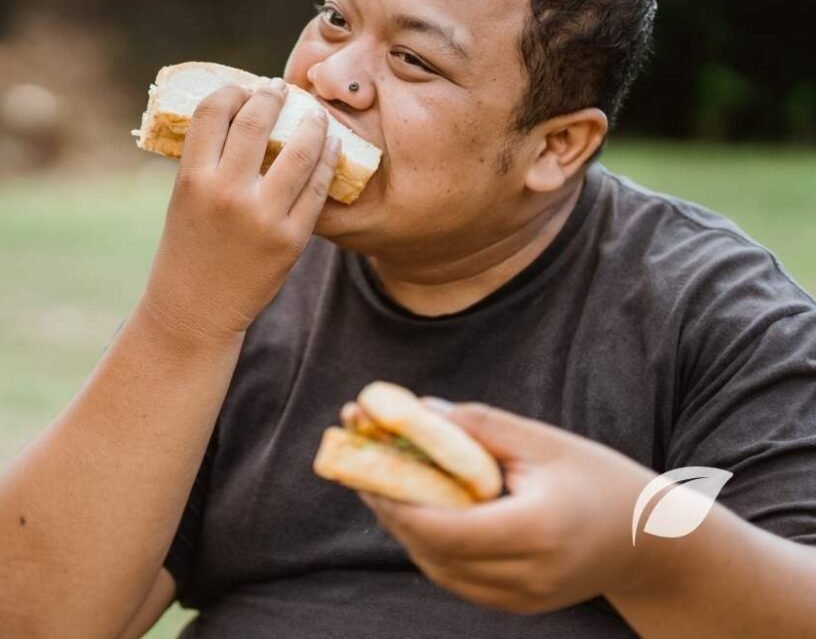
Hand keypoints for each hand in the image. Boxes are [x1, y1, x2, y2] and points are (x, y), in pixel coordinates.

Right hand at [142, 78, 340, 341]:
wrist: (194, 309)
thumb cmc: (187, 248)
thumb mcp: (183, 200)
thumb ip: (209, 162)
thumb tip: (242, 116)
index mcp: (193, 179)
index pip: (213, 112)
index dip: (231, 91)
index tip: (243, 89)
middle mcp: (227, 194)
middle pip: (256, 122)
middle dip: (272, 96)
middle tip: (280, 89)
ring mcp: (262, 217)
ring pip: (299, 150)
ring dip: (311, 122)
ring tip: (315, 114)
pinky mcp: (291, 240)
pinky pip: (317, 188)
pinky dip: (327, 159)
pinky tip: (331, 146)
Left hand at [358, 399, 658, 614]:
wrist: (653, 540)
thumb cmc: (599, 478)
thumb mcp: (542, 442)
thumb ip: (478, 426)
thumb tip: (415, 409)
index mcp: (537, 530)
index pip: (448, 528)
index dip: (400, 502)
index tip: (367, 468)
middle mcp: (529, 574)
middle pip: (435, 551)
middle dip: (391, 509)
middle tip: (360, 468)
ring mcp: (524, 597)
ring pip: (440, 569)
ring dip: (405, 529)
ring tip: (380, 484)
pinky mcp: (519, 604)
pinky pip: (457, 578)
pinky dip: (431, 547)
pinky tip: (418, 511)